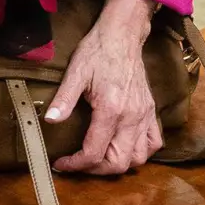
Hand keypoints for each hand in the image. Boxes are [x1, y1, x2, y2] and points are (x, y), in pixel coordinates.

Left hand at [48, 0, 162, 174]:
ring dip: (118, 163)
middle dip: (96, 170)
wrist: (123, 35)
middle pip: (119, 162)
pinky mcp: (150, 111)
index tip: (62, 163)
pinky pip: (153, 143)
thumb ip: (64, 98)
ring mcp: (144, 115)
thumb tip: (50, 120)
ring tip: (99, 158)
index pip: (94, 152)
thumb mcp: (76, 72)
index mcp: (111, 109)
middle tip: (79, 163)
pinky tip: (124, 147)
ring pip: (138, 158)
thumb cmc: (98, 51)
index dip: (75, 164)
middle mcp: (132, 116)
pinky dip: (140, 152)